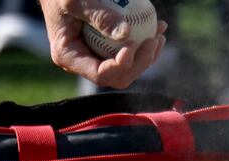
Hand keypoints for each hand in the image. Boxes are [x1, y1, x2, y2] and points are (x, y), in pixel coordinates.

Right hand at [38, 0, 166, 88]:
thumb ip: (99, 16)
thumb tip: (126, 34)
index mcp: (69, 57)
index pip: (100, 74)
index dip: (121, 65)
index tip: (134, 43)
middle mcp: (83, 62)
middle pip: (118, 76)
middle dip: (140, 63)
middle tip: (154, 40)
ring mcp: (95, 56)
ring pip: (127, 67)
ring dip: (148, 55)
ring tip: (159, 34)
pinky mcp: (106, 46)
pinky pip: (129, 51)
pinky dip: (145, 41)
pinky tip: (159, 27)